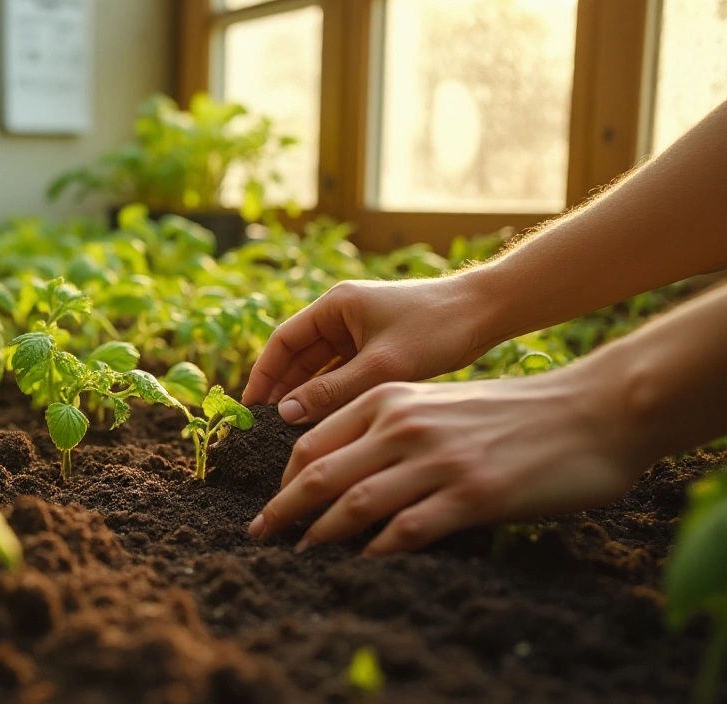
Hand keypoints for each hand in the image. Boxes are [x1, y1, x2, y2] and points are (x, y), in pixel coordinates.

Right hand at [243, 276, 495, 423]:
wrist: (488, 314)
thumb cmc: (436, 328)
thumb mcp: (381, 364)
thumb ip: (332, 391)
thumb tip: (285, 413)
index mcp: (335, 306)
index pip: (283, 341)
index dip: (262, 374)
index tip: (249, 407)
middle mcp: (342, 316)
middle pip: (298, 357)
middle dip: (282, 390)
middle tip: (265, 428)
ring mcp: (360, 333)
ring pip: (321, 370)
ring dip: (307, 397)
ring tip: (290, 432)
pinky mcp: (377, 349)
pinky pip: (343, 375)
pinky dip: (333, 397)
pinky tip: (326, 424)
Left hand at [247, 364, 646, 554]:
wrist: (589, 411)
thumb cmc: (511, 412)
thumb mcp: (436, 401)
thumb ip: (388, 426)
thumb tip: (339, 469)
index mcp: (389, 398)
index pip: (312, 442)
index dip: (283, 480)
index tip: (272, 506)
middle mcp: (404, 424)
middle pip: (318, 474)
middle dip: (282, 511)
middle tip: (259, 536)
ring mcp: (436, 460)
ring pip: (353, 503)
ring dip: (319, 536)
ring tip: (301, 557)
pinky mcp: (471, 495)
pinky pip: (405, 530)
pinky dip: (375, 551)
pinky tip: (362, 565)